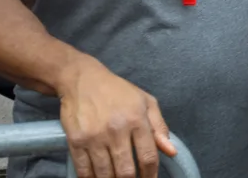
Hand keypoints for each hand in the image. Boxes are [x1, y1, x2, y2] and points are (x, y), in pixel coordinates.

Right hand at [57, 58, 176, 177]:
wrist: (83, 80)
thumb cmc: (118, 91)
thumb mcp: (145, 102)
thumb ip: (159, 127)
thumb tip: (171, 151)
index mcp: (137, 120)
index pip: (148, 157)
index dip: (151, 175)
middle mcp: (116, 130)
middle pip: (126, 171)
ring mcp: (94, 137)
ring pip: (105, 174)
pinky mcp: (76, 142)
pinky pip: (84, 171)